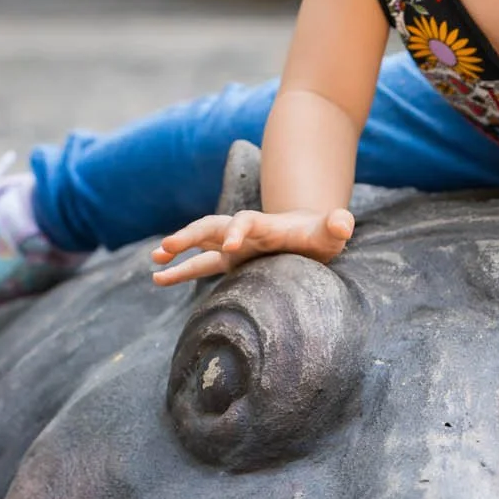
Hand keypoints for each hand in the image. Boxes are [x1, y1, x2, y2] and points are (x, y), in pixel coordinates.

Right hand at [150, 207, 354, 286]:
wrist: (310, 234)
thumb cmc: (320, 235)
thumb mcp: (331, 231)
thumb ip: (337, 225)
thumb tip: (344, 222)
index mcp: (266, 225)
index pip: (247, 221)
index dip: (238, 230)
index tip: (230, 247)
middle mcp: (245, 232)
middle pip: (213, 226)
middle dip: (191, 235)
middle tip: (168, 246)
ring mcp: (234, 246)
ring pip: (201, 241)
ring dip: (179, 247)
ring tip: (155, 259)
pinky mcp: (230, 261)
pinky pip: (200, 264)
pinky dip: (180, 270)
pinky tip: (158, 277)